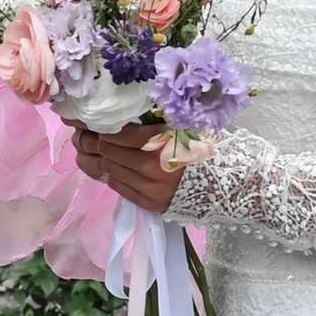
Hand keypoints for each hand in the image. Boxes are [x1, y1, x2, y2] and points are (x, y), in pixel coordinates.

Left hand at [73, 119, 190, 214]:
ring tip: (109, 152)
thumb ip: (154, 122)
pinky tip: (121, 168)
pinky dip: (115, 175)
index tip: (105, 125)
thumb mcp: (179, 129)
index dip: (107, 129)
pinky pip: (117, 185)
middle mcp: (153, 166)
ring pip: (110, 168)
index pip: (120, 134)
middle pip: (108, 151)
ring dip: (106, 159)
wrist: (216, 183)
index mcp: (162, 142)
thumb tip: (122, 113)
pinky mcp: (148, 202)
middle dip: (101, 142)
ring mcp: (149, 187)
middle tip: (99, 137)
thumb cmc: (194, 149)